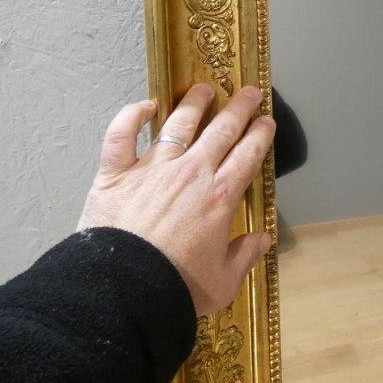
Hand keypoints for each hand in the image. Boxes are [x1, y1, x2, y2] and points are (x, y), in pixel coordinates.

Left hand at [78, 84, 275, 315]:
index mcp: (220, 198)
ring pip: (178, 124)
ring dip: (194, 103)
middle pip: (221, 130)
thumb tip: (263, 241)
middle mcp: (191, 174)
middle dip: (239, 108)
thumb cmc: (174, 289)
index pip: (248, 154)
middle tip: (249, 93)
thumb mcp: (222, 282)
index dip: (260, 134)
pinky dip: (131, 116)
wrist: (123, 293)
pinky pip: (122, 135)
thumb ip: (244, 256)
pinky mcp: (116, 174)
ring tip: (203, 90)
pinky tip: (144, 105)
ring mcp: (152, 169)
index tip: (266, 121)